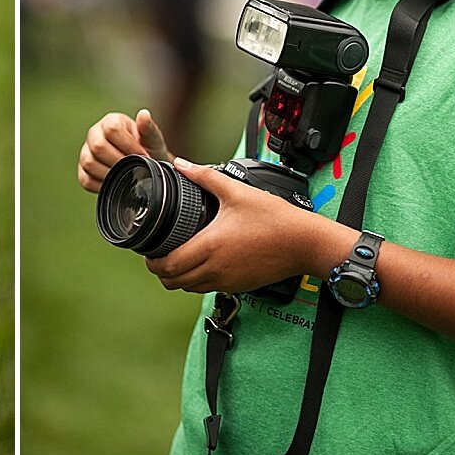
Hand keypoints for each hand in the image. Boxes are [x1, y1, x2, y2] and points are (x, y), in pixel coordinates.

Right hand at [77, 108, 171, 192]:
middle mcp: (94, 134)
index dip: (128, 146)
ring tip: (125, 176)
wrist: (144, 166)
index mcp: (111, 121)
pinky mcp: (82, 170)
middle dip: (119, 161)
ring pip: (89, 163)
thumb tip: (144, 115)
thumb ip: (149, 128)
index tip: (143, 156)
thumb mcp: (152, 139)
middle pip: (97, 146)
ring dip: (110, 173)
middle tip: (133, 168)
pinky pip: (86, 179)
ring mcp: (86, 152)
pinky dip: (102, 185)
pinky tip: (115, 183)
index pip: (111, 130)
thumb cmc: (148, 149)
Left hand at [143, 159, 334, 293]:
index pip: (168, 266)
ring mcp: (228, 281)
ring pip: (190, 289)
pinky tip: (202, 263)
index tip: (147, 252)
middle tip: (158, 256)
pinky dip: (198, 281)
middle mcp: (216, 268)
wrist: (306, 243)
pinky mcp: (240, 286)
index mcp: (210, 246)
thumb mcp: (237, 192)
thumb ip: (205, 177)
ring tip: (178, 259)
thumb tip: (181, 164)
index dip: (152, 263)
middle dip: (161, 272)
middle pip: (173, 282)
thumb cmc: (275, 218)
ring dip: (179, 278)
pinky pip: (209, 290)